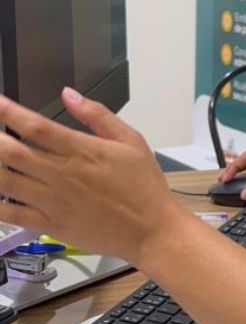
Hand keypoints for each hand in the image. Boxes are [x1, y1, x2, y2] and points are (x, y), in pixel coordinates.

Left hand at [0, 89, 183, 263]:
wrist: (152, 229)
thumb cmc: (144, 185)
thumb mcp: (131, 140)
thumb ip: (98, 115)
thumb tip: (70, 95)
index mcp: (82, 150)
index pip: (37, 127)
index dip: (10, 112)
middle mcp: (62, 174)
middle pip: (12, 153)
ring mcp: (53, 201)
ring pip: (6, 181)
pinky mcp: (51, 224)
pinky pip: (12, 214)